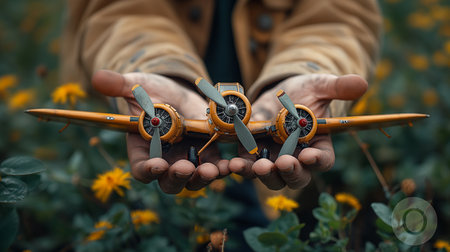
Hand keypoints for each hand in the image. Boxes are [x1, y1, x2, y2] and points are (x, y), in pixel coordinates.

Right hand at [92, 70, 226, 192]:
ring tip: (212, 170)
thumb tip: (98, 77)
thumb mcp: (137, 86)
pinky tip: (229, 164)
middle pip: (168, 181)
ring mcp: (186, 159)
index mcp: (142, 149)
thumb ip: (119, 85)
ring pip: (193, 179)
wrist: (178, 91)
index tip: (157, 165)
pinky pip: (214, 167)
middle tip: (185, 168)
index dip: (148, 170)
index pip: (141, 169)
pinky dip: (222, 168)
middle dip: (177, 178)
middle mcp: (164, 160)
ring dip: (202, 178)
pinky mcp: (207, 154)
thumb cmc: (152, 91)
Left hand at [228, 74, 367, 189]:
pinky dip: (241, 168)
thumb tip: (361, 83)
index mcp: (319, 146)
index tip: (308, 156)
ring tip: (257, 167)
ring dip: (263, 175)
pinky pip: (247, 167)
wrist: (279, 92)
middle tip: (282, 163)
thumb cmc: (306, 92)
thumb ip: (338, 88)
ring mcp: (274, 159)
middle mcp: (297, 159)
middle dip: (289, 173)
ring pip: (271, 177)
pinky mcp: (253, 154)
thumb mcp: (320, 86)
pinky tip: (233, 163)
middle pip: (296, 177)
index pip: (323, 160)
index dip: (317, 161)